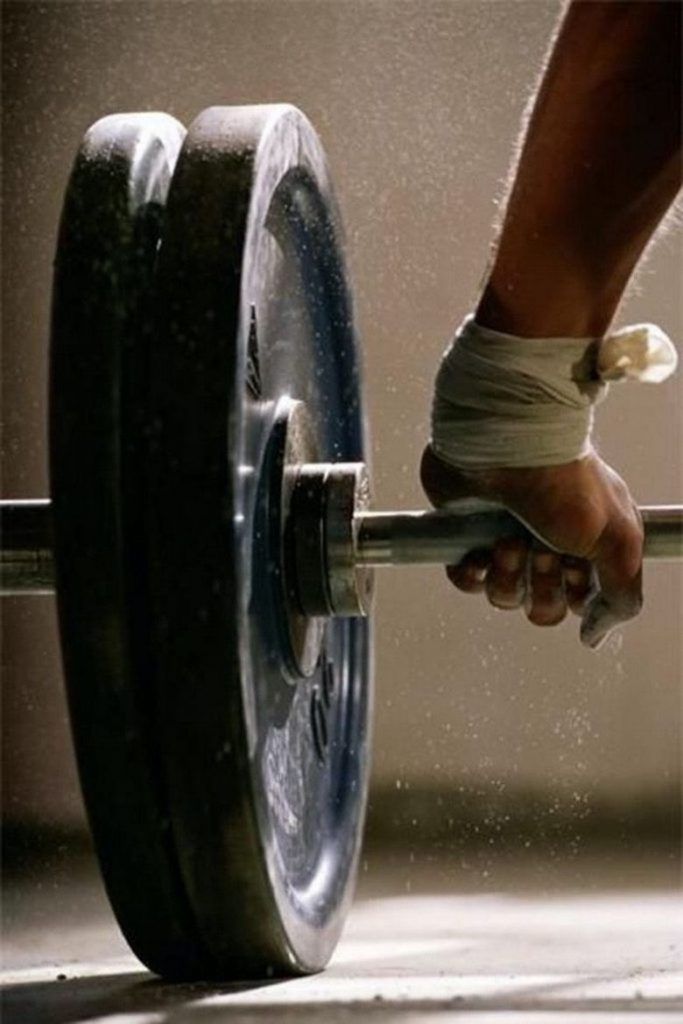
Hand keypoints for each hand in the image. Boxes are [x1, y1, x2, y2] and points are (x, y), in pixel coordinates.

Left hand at [420, 446, 643, 647]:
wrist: (506, 446)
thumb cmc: (567, 486)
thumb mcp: (619, 542)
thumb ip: (622, 595)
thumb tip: (595, 637)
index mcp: (588, 545)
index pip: (583, 603)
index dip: (578, 597)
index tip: (578, 568)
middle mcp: (548, 545)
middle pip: (545, 608)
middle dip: (543, 585)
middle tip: (541, 548)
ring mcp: (505, 541)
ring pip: (505, 598)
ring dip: (508, 574)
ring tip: (507, 538)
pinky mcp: (468, 537)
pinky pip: (466, 584)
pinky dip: (471, 574)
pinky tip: (478, 550)